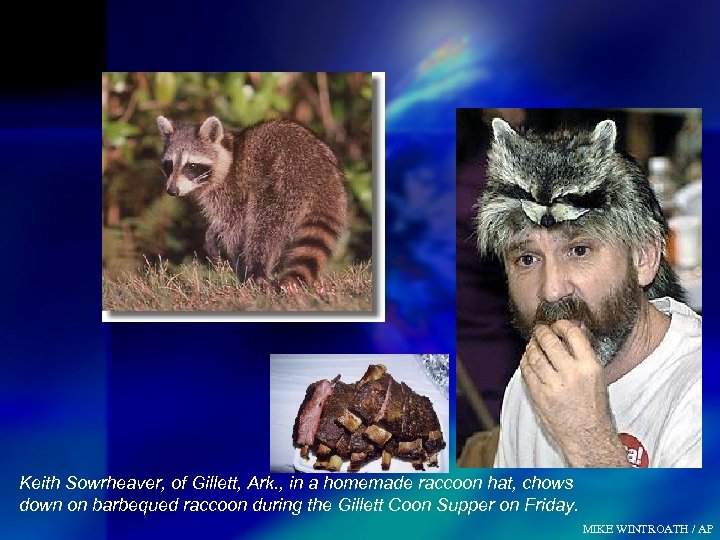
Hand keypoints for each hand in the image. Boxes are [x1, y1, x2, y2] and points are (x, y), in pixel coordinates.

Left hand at [520, 320, 629, 466]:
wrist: (588, 437)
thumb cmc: (594, 406)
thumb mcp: (598, 376)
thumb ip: (584, 353)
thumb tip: (573, 328)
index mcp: (590, 367)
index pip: (572, 334)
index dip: (561, 324)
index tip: (557, 324)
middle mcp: (571, 374)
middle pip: (549, 341)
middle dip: (542, 332)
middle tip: (540, 329)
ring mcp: (553, 386)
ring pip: (534, 355)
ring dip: (531, 345)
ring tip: (533, 342)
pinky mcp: (539, 396)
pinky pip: (527, 371)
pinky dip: (525, 361)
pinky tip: (528, 358)